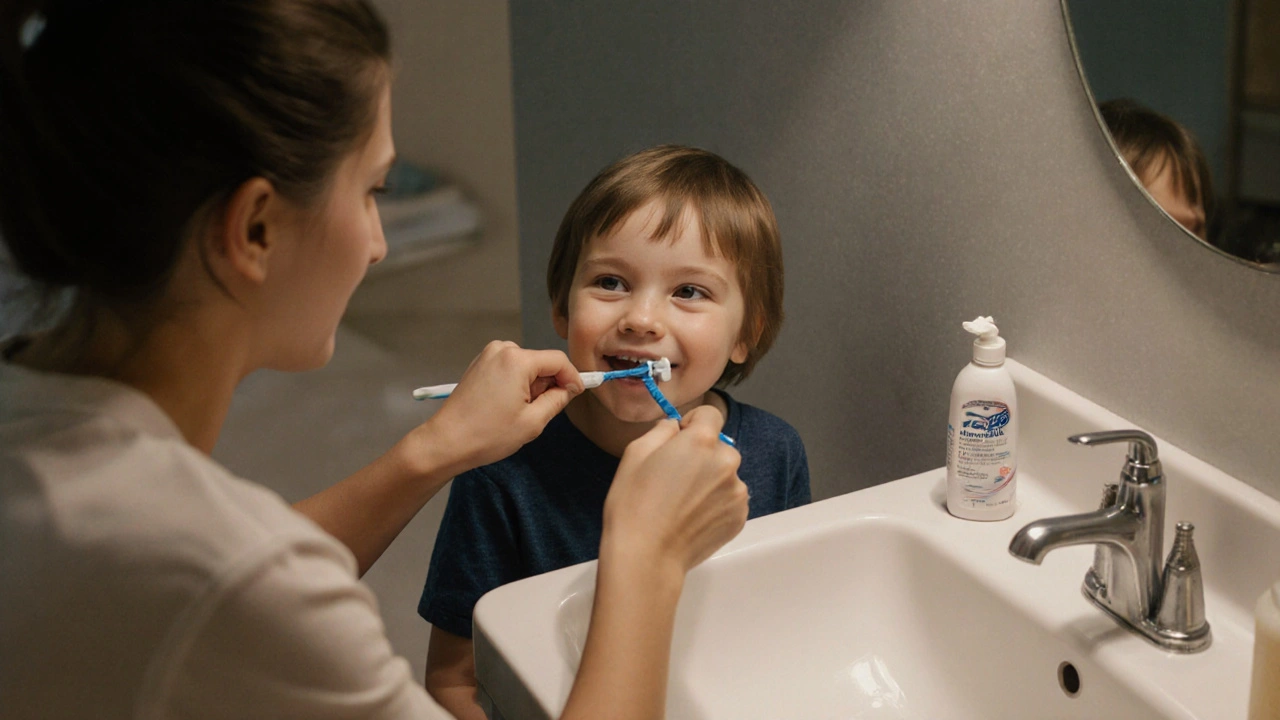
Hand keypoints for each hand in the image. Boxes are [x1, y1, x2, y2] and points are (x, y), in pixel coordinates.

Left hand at [405, 341, 582, 479]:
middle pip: (541, 362)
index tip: (577, 395)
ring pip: (526, 366)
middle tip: (541, 412)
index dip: (572, 377)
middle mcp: (502, 349)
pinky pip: (510, 368)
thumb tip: (570, 388)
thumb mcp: (533, 421)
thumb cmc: (488, 434)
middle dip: (548, 384)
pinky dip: (516, 384)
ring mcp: (488, 355)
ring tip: (520, 412)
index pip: (558, 360)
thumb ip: (558, 399)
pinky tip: (506, 406)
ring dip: (532, 385)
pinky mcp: (479, 364)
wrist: (446, 441)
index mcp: (517, 360)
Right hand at [600, 405, 748, 576]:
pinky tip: (692, 517)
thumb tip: (675, 427)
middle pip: (719, 446)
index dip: (692, 423)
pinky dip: (715, 503)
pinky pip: (729, 499)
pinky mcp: (739, 517)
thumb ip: (661, 430)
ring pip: (725, 474)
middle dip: (701, 454)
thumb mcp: (635, 453)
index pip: (710, 414)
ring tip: (682, 502)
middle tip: (674, 477)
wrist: (646, 557)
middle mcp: (727, 462)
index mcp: (701, 442)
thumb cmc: (634, 505)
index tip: (678, 439)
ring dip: (709, 480)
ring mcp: (737, 492)